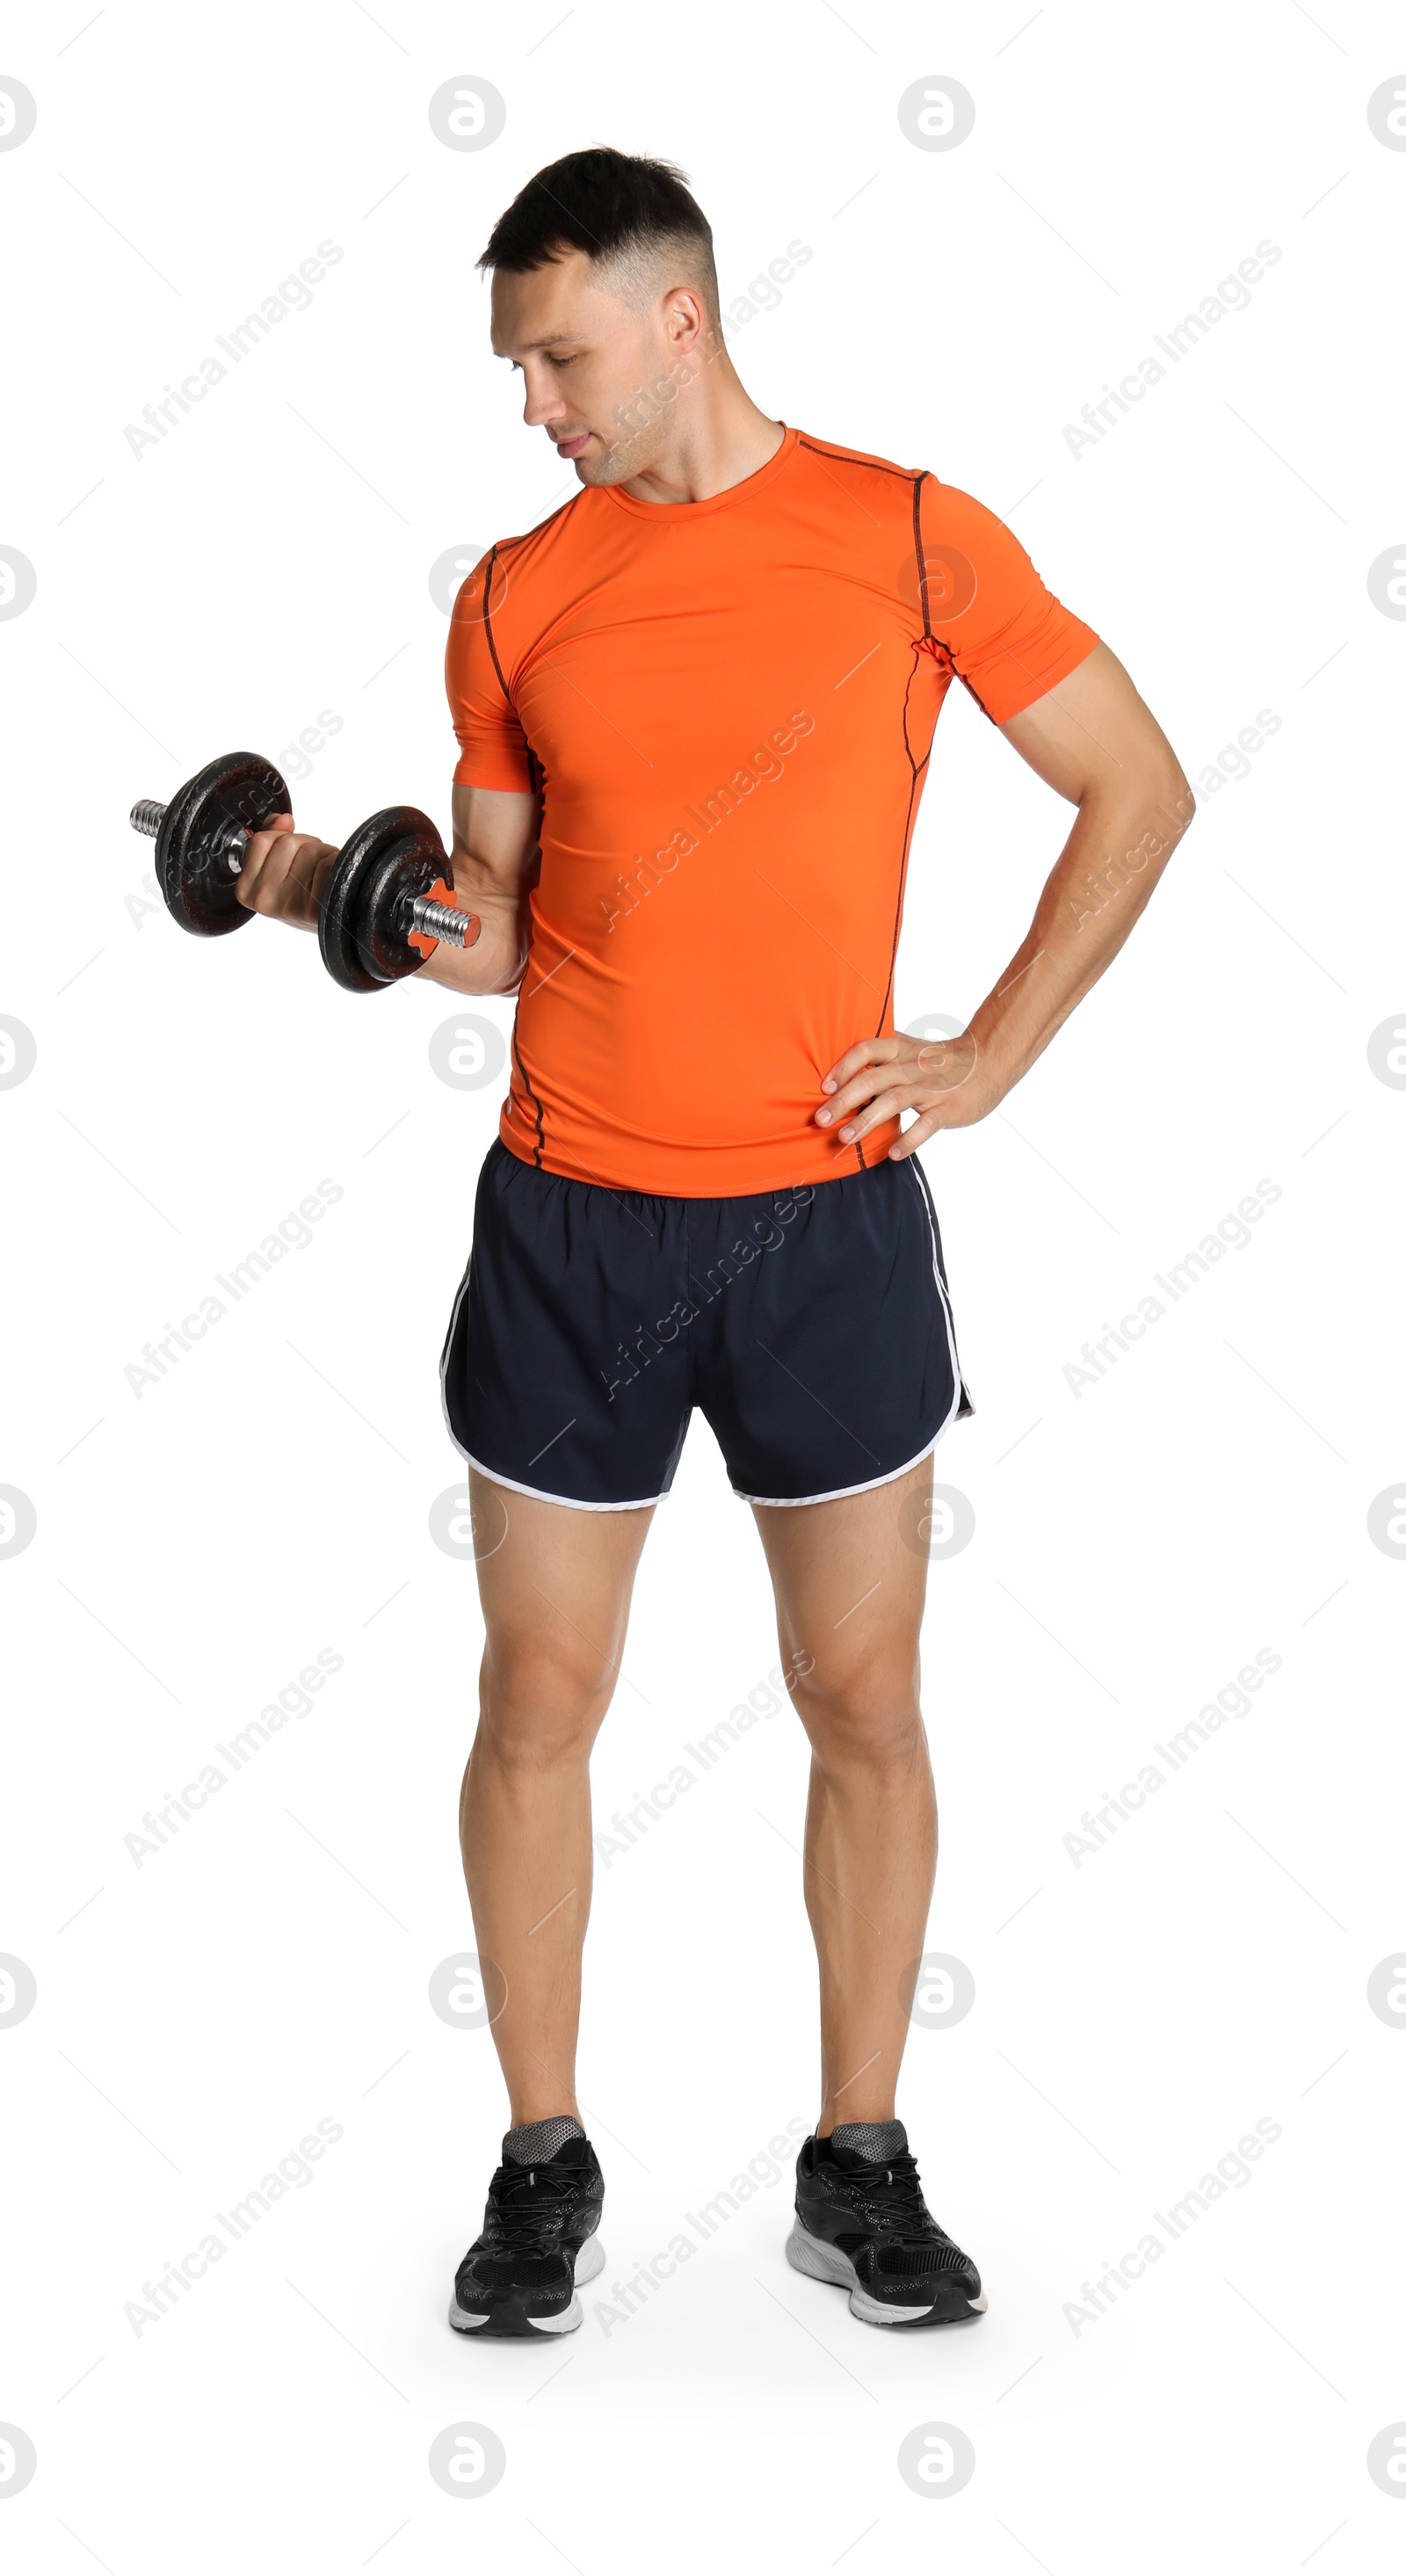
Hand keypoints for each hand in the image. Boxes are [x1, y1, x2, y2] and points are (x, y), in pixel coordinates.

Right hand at [235, 812, 339, 931]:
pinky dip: (336, 864)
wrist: (329, 923)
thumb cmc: (303, 895)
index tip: (288, 858)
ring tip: (322, 875)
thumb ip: (272, 836)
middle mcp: (264, 899)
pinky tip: (331, 881)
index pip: (262, 840)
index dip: (282, 840)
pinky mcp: (315, 908)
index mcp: (247, 889)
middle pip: (288, 842)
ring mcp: (289, 905)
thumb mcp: (276, 867)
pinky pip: (328, 864)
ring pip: (310, 850)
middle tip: (310, 868)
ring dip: (323, 854)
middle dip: (305, 846)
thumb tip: (284, 819)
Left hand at [815, 1028, 995, 1159]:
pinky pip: (926, 1125)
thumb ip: (881, 1061)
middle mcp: (912, 1066)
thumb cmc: (939, 1062)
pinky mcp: (948, 1109)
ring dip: (867, 1120)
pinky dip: (909, 1140)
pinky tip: (892, 1154)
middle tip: (821, 1120)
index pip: (866, 1050)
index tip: (824, 1087)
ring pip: (894, 1101)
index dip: (843, 1067)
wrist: (988, 1061)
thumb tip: (841, 1079)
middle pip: (873, 1079)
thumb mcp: (910, 1051)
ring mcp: (930, 1088)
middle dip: (843, 1100)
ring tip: (845, 1138)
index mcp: (900, 1049)